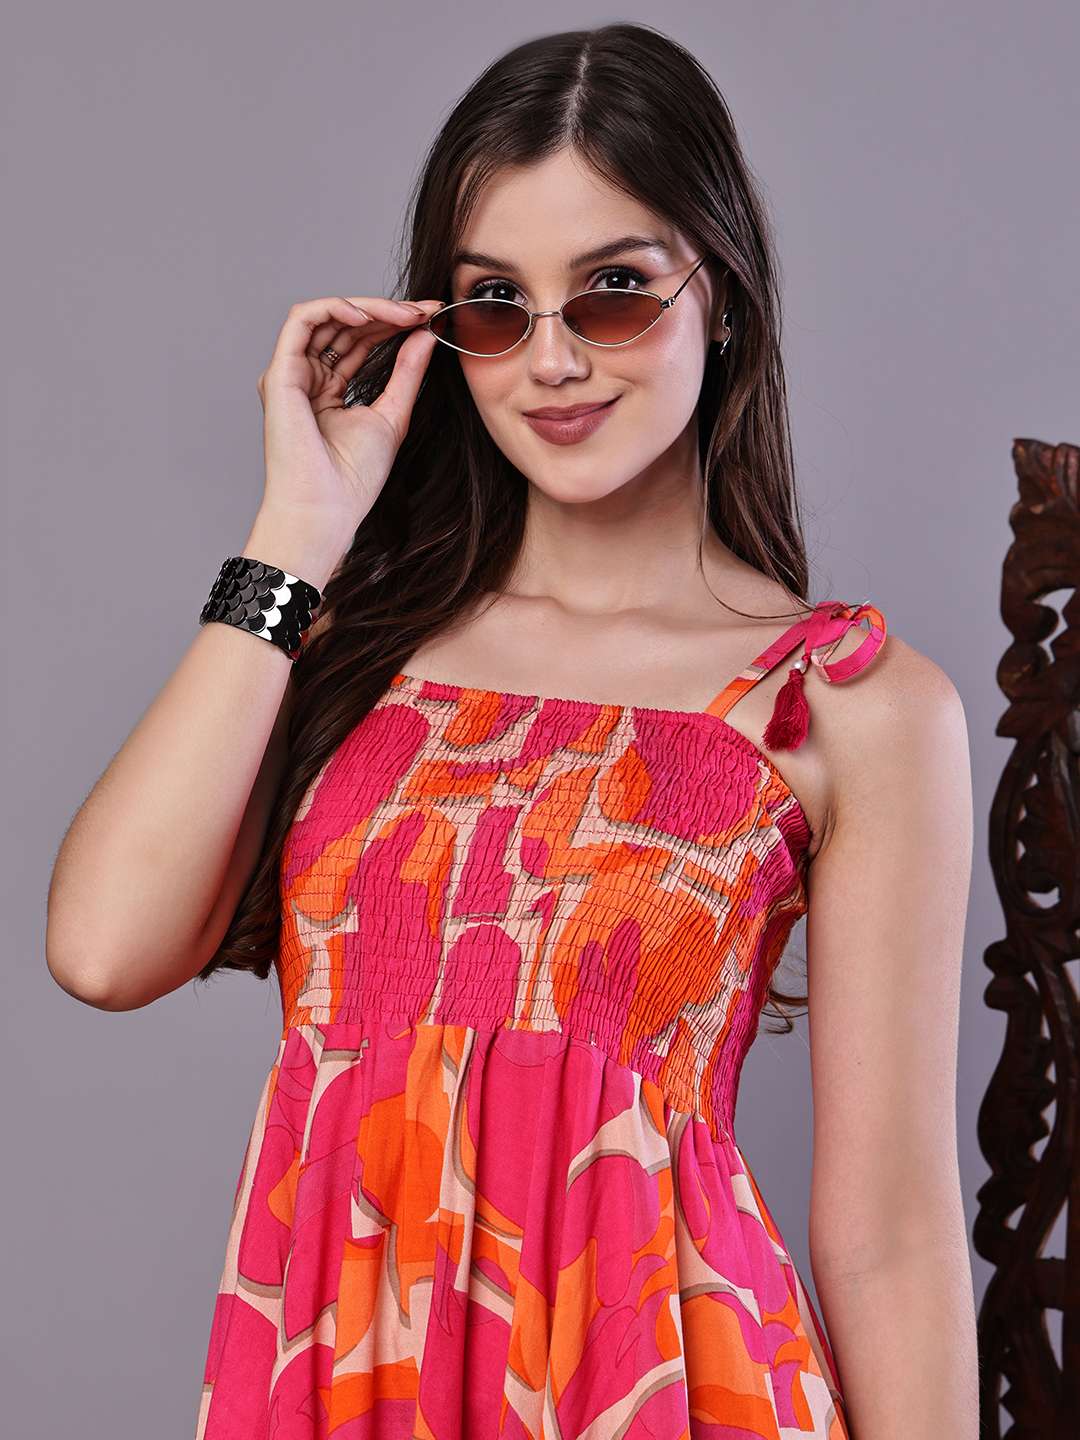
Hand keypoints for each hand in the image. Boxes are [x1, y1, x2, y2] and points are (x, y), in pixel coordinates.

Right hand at [255, 293, 442, 533]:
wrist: (326, 508)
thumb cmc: (353, 477)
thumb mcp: (392, 414)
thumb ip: (407, 372)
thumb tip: (424, 332)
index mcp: (328, 390)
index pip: (360, 343)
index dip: (394, 324)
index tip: (432, 317)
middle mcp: (306, 378)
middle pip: (346, 326)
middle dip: (388, 312)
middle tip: (426, 309)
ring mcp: (291, 373)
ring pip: (327, 316)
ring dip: (369, 308)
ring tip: (406, 313)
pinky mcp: (280, 372)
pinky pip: (303, 320)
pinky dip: (335, 308)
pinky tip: (368, 316)